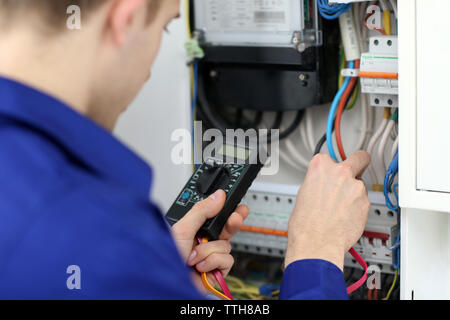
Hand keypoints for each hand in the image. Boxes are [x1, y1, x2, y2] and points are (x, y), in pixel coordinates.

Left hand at [171, 189, 248, 292]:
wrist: (167, 282)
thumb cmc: (168, 258)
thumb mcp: (183, 228)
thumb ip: (201, 211)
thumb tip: (218, 196)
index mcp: (195, 230)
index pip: (216, 217)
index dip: (228, 211)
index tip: (237, 205)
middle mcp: (205, 242)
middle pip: (227, 229)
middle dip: (232, 223)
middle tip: (235, 218)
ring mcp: (212, 257)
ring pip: (226, 245)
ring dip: (209, 250)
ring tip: (194, 257)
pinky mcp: (217, 271)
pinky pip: (227, 260)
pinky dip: (212, 262)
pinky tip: (200, 266)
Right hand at [285, 151, 370, 270]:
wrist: (316, 243)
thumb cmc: (305, 224)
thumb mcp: (303, 193)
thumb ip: (319, 183)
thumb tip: (325, 185)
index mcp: (320, 167)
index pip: (329, 157)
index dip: (330, 167)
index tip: (333, 170)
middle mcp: (340, 173)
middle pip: (359, 158)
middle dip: (359, 163)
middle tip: (357, 169)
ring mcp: (355, 187)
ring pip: (360, 184)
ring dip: (354, 193)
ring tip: (340, 209)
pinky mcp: (365, 202)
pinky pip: (363, 201)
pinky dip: (357, 207)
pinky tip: (345, 217)